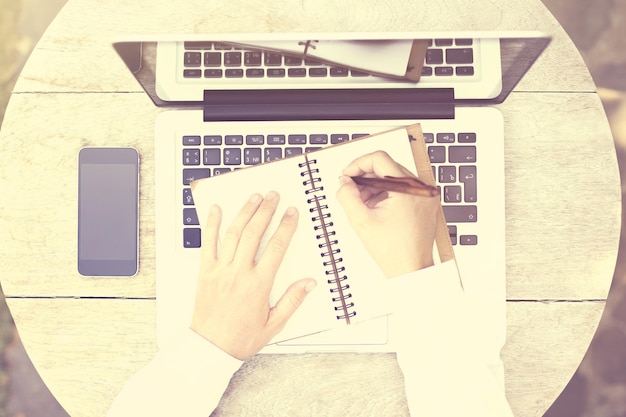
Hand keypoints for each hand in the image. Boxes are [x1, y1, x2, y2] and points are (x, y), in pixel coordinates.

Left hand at [190, 191, 316, 359]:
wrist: (210, 347)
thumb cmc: (241, 337)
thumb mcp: (274, 324)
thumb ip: (292, 301)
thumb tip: (309, 283)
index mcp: (258, 284)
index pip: (276, 247)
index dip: (286, 226)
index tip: (291, 213)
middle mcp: (239, 272)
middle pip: (255, 233)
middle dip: (266, 211)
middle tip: (273, 196)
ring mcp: (220, 270)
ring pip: (234, 233)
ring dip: (245, 212)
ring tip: (254, 197)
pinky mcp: (205, 271)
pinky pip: (207, 243)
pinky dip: (211, 224)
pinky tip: (216, 209)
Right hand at [336, 151, 438, 277]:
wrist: (411, 269)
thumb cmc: (393, 251)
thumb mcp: (361, 221)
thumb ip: (347, 196)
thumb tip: (344, 182)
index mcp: (408, 188)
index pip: (379, 159)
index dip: (358, 164)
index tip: (348, 175)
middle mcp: (421, 187)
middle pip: (387, 167)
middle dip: (365, 177)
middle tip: (352, 191)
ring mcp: (426, 194)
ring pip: (394, 177)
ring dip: (375, 186)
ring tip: (364, 204)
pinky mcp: (425, 202)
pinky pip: (403, 188)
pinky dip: (387, 193)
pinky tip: (377, 208)